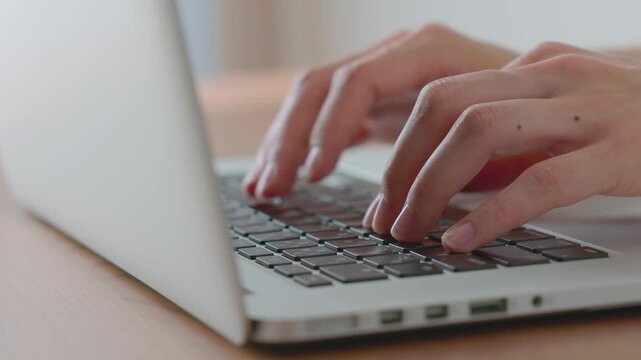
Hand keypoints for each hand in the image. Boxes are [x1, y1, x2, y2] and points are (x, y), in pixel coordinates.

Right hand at [243, 24, 517, 197]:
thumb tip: (386, 218)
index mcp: (429, 49)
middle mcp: (398, 54)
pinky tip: (282, 174)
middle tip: (272, 189)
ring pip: (312, 98)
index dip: (331, 126)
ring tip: (262, 188)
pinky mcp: (374, 98)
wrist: (544, 102)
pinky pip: (323, 114)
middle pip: (321, 84)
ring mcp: (382, 73)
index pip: (358, 80)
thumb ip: (446, 170)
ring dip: (282, 143)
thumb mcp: (501, 143)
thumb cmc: (528, 121)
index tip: (314, 174)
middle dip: (290, 139)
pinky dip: (300, 146)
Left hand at [367, 41, 640, 251]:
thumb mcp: (563, 114)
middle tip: (386, 216)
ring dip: (432, 186)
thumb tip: (442, 174)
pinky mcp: (622, 151)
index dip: (399, 147)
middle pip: (444, 106)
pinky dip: (492, 214)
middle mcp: (554, 75)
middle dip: (402, 166)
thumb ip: (510, 132)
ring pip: (479, 131)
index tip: (384, 194)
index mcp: (534, 65)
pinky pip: (541, 181)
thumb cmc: (633, 124)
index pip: (439, 95)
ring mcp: (588, 109)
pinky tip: (462, 239)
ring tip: (412, 229)